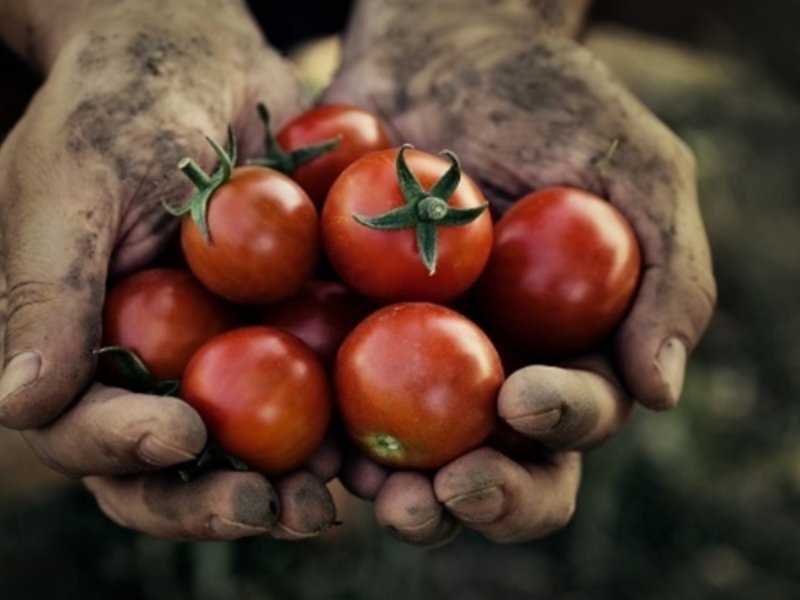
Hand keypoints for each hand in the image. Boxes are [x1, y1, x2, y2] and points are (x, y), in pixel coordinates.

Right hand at [0, 0, 336, 539]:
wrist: (208, 61)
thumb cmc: (124, 106)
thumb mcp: (74, 185)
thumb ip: (48, 294)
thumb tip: (20, 408)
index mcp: (84, 349)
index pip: (87, 430)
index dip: (127, 449)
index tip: (182, 434)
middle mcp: (155, 368)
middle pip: (174, 469)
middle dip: (215, 501)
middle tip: (269, 508)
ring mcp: (229, 358)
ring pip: (254, 453)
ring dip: (291, 489)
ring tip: (333, 501)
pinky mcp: (296, 336)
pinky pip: (323, 398)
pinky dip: (349, 432)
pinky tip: (380, 450)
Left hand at [325, 0, 715, 542]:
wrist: (442, 47)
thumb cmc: (550, 101)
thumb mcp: (636, 170)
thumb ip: (668, 277)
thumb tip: (660, 390)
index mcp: (565, 348)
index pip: (574, 416)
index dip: (559, 427)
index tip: (525, 398)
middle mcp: (487, 370)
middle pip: (492, 465)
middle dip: (476, 496)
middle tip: (445, 492)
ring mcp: (408, 358)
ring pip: (403, 456)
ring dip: (389, 488)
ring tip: (366, 487)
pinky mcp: (339, 331)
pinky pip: (324, 393)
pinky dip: (314, 425)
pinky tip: (304, 440)